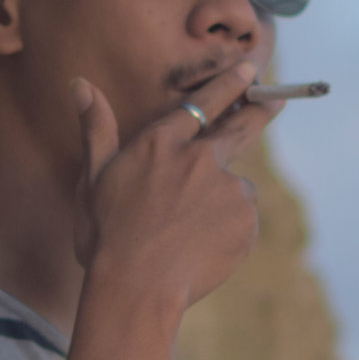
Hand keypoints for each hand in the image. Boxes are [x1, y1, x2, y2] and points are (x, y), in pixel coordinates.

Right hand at [72, 62, 279, 313]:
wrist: (136, 289)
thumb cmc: (106, 239)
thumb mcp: (93, 181)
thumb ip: (96, 130)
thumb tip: (79, 84)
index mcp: (160, 144)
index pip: (201, 104)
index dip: (227, 85)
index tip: (248, 70)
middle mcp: (198, 157)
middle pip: (240, 127)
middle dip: (260, 109)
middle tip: (278, 98)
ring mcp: (226, 187)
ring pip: (233, 188)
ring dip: (220, 203)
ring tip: (186, 236)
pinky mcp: (246, 218)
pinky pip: (241, 219)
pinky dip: (227, 231)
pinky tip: (200, 250)